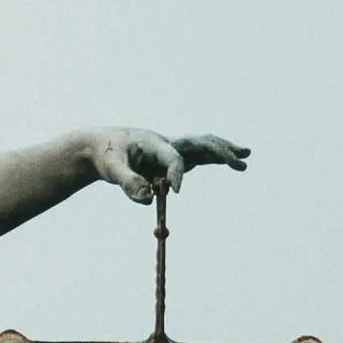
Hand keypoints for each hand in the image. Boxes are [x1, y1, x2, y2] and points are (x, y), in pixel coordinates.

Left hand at [88, 128, 250, 202]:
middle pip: (199, 143)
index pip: (173, 158)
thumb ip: (129, 183)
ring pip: (203, 148)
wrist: (97, 146)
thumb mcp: (111, 169)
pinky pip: (197, 158)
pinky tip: (230, 162)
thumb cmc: (105, 155)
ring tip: (246, 158)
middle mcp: (166, 144)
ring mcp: (170, 151)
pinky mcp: (171, 160)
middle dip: (220, 151)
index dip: (176, 174)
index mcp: (153, 143)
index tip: (174, 192)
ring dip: (224, 152)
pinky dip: (214, 159)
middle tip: (241, 160)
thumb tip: (149, 199)